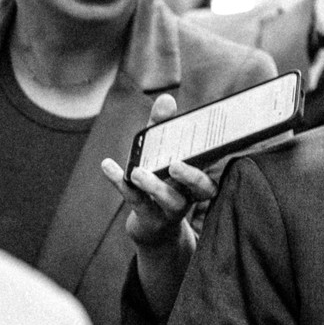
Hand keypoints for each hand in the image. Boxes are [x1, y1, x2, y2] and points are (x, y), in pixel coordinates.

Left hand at [101, 94, 216, 247]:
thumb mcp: (160, 151)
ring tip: (138, 172)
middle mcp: (192, 194)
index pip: (213, 166)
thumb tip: (166, 98)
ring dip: (155, 186)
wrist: (153, 226)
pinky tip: (108, 165)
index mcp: (200, 177)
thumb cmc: (161, 180)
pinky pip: (136, 201)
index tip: (212, 140)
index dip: (215, 155)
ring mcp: (171, 209)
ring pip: (171, 201)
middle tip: (176, 164)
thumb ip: (163, 126)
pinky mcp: (149, 218)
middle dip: (191, 177)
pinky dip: (120, 182)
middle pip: (201, 189)